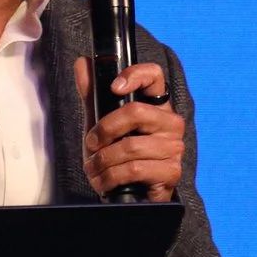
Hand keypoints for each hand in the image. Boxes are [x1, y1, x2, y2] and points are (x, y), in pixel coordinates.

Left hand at [75, 58, 184, 202]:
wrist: (128, 194)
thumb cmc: (117, 155)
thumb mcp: (100, 123)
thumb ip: (92, 94)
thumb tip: (83, 62)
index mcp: (155, 106)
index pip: (155, 76)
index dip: (134, 75)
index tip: (113, 87)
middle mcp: (170, 124)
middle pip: (136, 112)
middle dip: (104, 130)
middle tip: (92, 144)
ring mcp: (174, 148)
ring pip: (131, 146)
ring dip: (103, 160)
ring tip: (95, 168)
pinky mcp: (171, 172)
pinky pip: (134, 169)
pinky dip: (110, 177)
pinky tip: (104, 181)